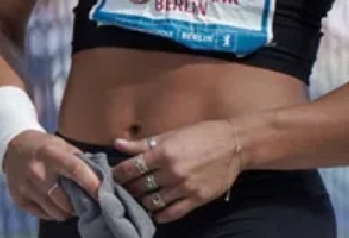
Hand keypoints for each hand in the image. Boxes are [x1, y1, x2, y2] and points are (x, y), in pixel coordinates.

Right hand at [2, 131, 101, 221]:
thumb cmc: (44, 146)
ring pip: (55, 211)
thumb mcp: (61, 144)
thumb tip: (102, 177)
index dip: (91, 183)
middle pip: (65, 199)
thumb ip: (80, 160)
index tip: (102, 193)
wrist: (13, 147)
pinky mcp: (19, 200)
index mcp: (49, 153)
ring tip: (72, 205)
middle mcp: (36, 171)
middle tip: (86, 201)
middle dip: (79, 204)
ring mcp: (25, 187)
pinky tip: (56, 204)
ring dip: (68, 211)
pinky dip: (54, 212)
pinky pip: (44, 215)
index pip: (74, 170)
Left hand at [110, 119, 243, 222]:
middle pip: (140, 186)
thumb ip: (143, 143)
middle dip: (128, 188)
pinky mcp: (196, 199)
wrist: (234, 145)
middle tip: (123, 188)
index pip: (131, 168)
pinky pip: (172, 213)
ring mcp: (184, 188)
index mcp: (163, 153)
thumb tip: (117, 144)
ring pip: (153, 201)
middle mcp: (172, 172)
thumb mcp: (171, 134)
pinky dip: (160, 215)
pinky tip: (155, 212)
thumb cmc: (201, 135)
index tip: (114, 176)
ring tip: (138, 199)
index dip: (119, 173)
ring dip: (142, 201)